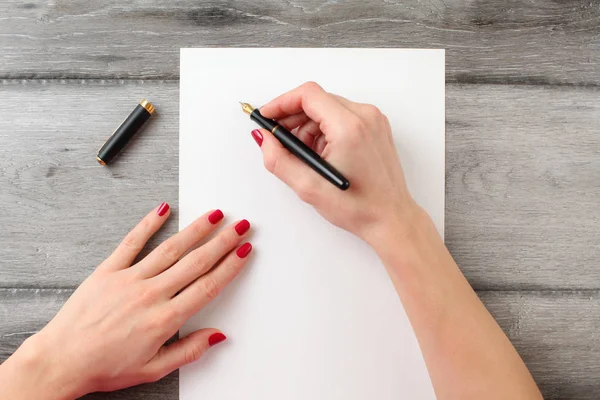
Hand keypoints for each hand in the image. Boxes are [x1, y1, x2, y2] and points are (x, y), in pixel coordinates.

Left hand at [0, 204, 251, 398]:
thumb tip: (217, 336)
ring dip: (195, 230)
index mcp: (164, 319)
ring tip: (214, 215)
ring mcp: (129, 279)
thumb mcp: (154, 369)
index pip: (207, 286)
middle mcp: (150, 294)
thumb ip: (189, 350)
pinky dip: (148, 224)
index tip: (244, 251)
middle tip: (240, 226)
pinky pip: (132, 242)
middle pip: (195, 262)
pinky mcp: (108, 271)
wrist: (61, 360)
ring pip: (170, 248)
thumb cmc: (104, 366)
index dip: (230, 266)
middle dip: (223, 241)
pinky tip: (162, 210)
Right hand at [252, 82, 420, 244]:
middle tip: (280, 141)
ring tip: (306, 157)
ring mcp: (374, 120)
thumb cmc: (359, 207)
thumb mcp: (308, 187)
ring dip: (309, 127)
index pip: (308, 95)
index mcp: (349, 128)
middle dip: (293, 118)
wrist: (391, 219)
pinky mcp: (376, 127)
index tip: (267, 116)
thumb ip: (278, 159)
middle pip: (317, 100)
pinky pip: (342, 117)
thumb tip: (264, 138)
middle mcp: (365, 117)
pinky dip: (325, 130)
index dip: (281, 103)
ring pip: (328, 108)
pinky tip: (322, 155)